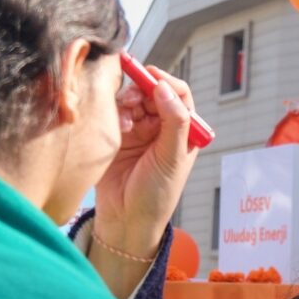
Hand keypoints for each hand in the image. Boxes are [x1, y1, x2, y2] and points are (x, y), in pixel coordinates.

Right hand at [94, 63, 197, 256]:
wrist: (126, 220)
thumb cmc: (156, 195)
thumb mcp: (172, 158)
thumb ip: (174, 122)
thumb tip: (165, 88)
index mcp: (183, 131)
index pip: (179, 95)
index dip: (167, 82)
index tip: (152, 77)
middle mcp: (161, 127)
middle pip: (153, 92)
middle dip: (143, 89)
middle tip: (133, 98)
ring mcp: (139, 130)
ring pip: (133, 99)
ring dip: (129, 101)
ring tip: (127, 118)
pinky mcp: (117, 136)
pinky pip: (115, 113)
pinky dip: (117, 113)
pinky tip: (120, 126)